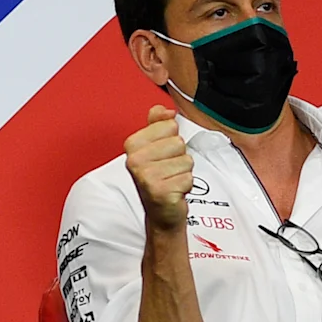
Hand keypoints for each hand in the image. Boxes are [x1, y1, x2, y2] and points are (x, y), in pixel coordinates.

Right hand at [124, 106, 192, 230]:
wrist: (161, 212)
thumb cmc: (159, 178)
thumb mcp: (155, 148)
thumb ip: (158, 124)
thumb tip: (164, 110)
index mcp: (133, 145)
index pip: (169, 125)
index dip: (172, 140)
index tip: (162, 154)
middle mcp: (135, 160)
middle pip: (179, 142)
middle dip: (179, 157)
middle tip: (167, 169)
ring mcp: (147, 177)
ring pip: (186, 160)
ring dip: (183, 172)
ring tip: (171, 179)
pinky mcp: (161, 192)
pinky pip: (188, 178)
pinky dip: (185, 185)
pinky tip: (174, 190)